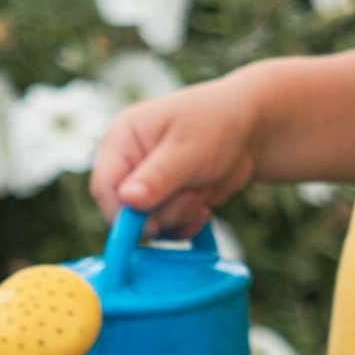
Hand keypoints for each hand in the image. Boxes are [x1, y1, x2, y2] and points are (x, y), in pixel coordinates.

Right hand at [90, 72, 260, 236]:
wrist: (249, 130)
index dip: (122, 212)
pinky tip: (203, 205)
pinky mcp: (165, 204)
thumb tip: (128, 200)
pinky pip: (167, 231)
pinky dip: (187, 225)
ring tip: (200, 193)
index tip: (151, 224)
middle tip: (191, 196)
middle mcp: (129, 165)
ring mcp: (146, 187)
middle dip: (161, 214)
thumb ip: (159, 177)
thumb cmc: (217, 124)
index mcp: (122, 141)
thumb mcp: (188, 149)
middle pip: (125, 212)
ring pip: (148, 225)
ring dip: (178, 218)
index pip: (104, 187)